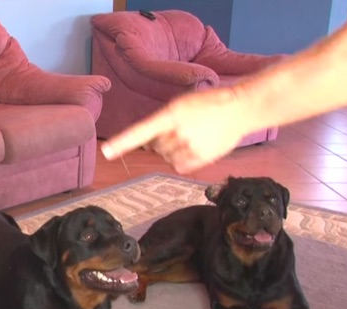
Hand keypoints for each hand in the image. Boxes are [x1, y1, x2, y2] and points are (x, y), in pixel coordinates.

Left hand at [101, 87, 254, 173]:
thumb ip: (163, 123)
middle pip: (154, 146)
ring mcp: (190, 146)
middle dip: (161, 140)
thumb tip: (147, 143)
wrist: (240, 108)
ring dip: (172, 150)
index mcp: (171, 113)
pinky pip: (179, 166)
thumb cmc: (208, 104)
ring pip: (166, 157)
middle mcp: (179, 132)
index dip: (122, 142)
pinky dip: (182, 160)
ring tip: (192, 136)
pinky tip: (195, 146)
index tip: (106, 152)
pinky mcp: (201, 159)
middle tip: (181, 129)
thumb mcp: (181, 105)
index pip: (141, 130)